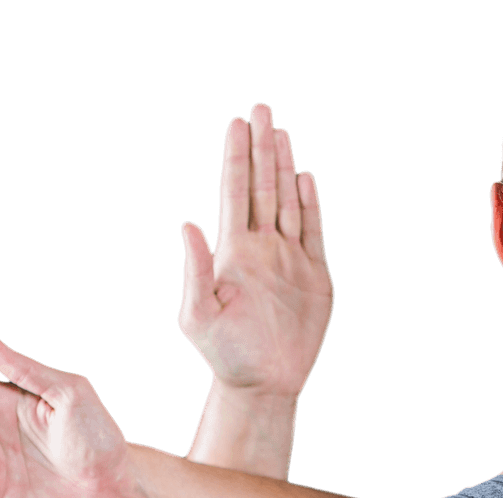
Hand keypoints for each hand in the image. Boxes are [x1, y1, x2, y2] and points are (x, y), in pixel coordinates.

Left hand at [178, 103, 333, 399]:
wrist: (264, 383)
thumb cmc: (224, 354)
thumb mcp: (199, 315)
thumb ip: (196, 271)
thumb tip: (188, 224)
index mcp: (233, 252)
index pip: (234, 194)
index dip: (236, 159)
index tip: (236, 124)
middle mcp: (262, 249)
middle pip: (263, 188)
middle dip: (261, 149)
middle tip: (261, 109)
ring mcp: (289, 260)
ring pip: (288, 203)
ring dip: (285, 168)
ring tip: (280, 133)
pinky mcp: (314, 277)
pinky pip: (313, 232)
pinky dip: (311, 206)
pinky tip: (305, 179)